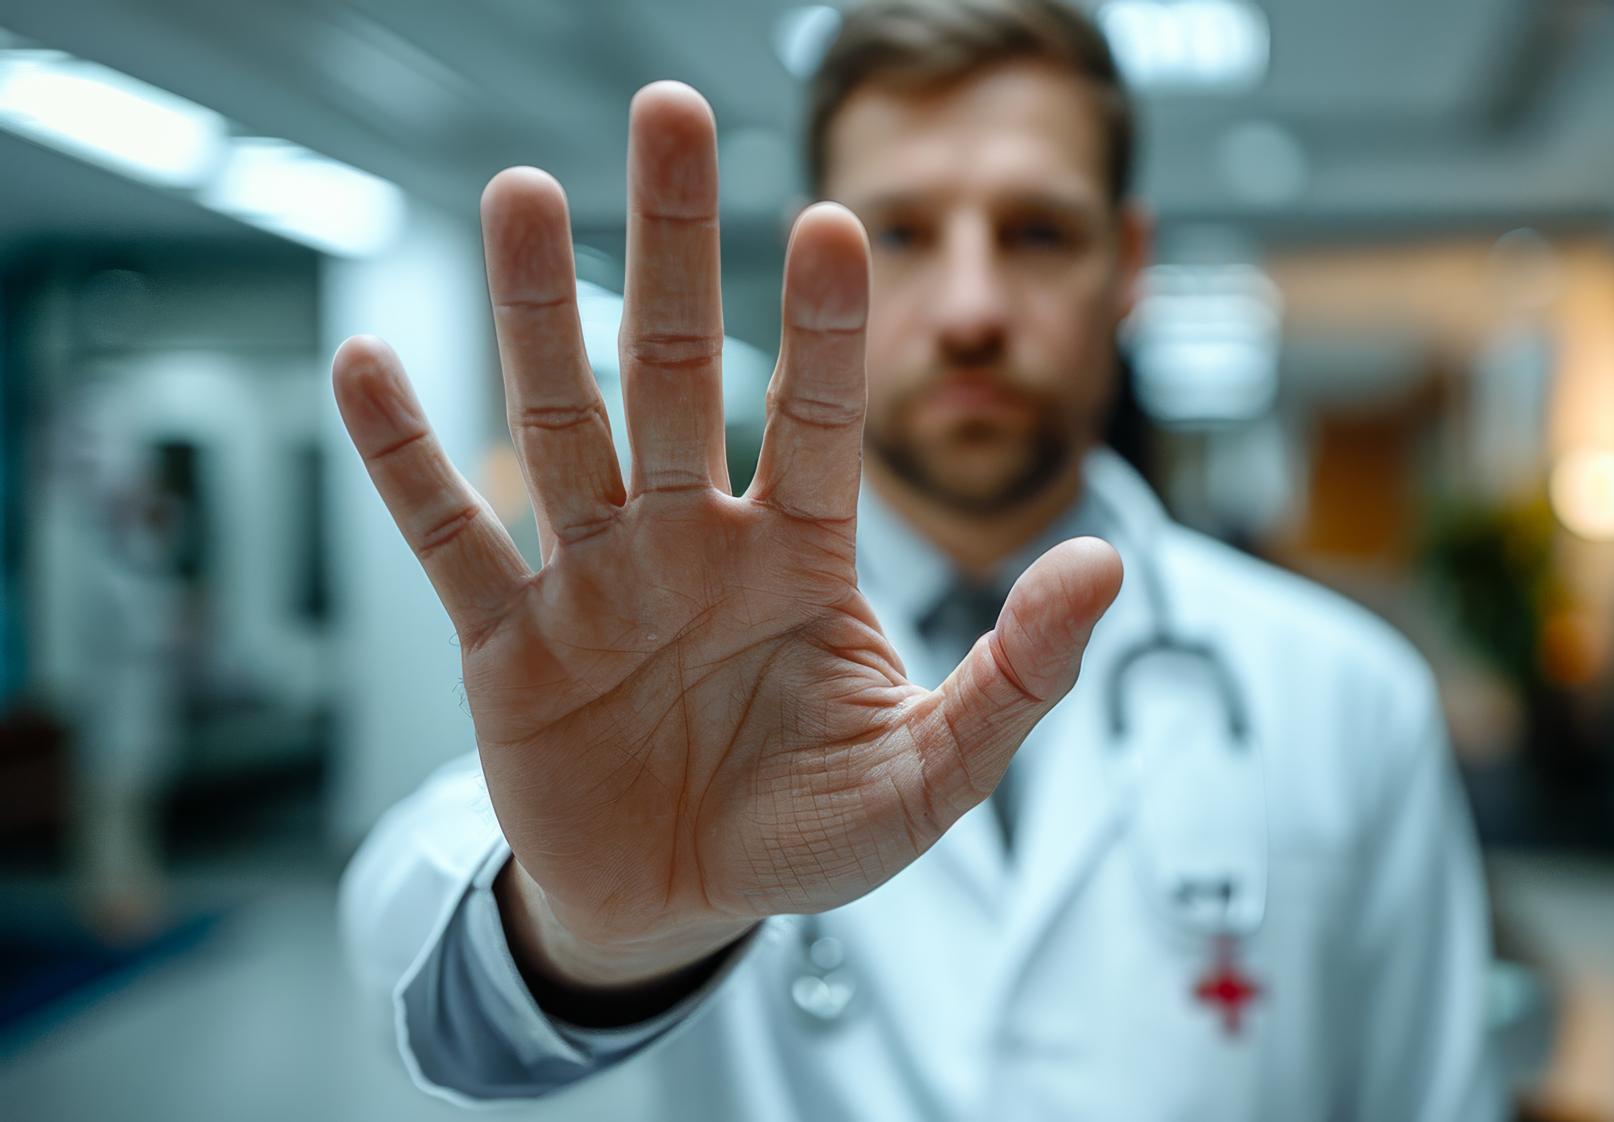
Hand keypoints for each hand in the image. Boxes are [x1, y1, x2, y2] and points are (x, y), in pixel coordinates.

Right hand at [332, 82, 1121, 979]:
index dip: (827, 327)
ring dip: (536, 312)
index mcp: (800, 555)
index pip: (821, 417)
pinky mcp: (505, 642)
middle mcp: (692, 538)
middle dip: (675, 248)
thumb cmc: (807, 830)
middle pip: (679, 370)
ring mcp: (593, 579)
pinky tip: (370, 363)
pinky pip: (452, 537)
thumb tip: (1106, 567)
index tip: (835, 222)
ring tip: (519, 189)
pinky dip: (407, 460)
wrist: (679, 908)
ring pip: (564, 423)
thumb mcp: (931, 774)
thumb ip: (1018, 676)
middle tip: (669, 112)